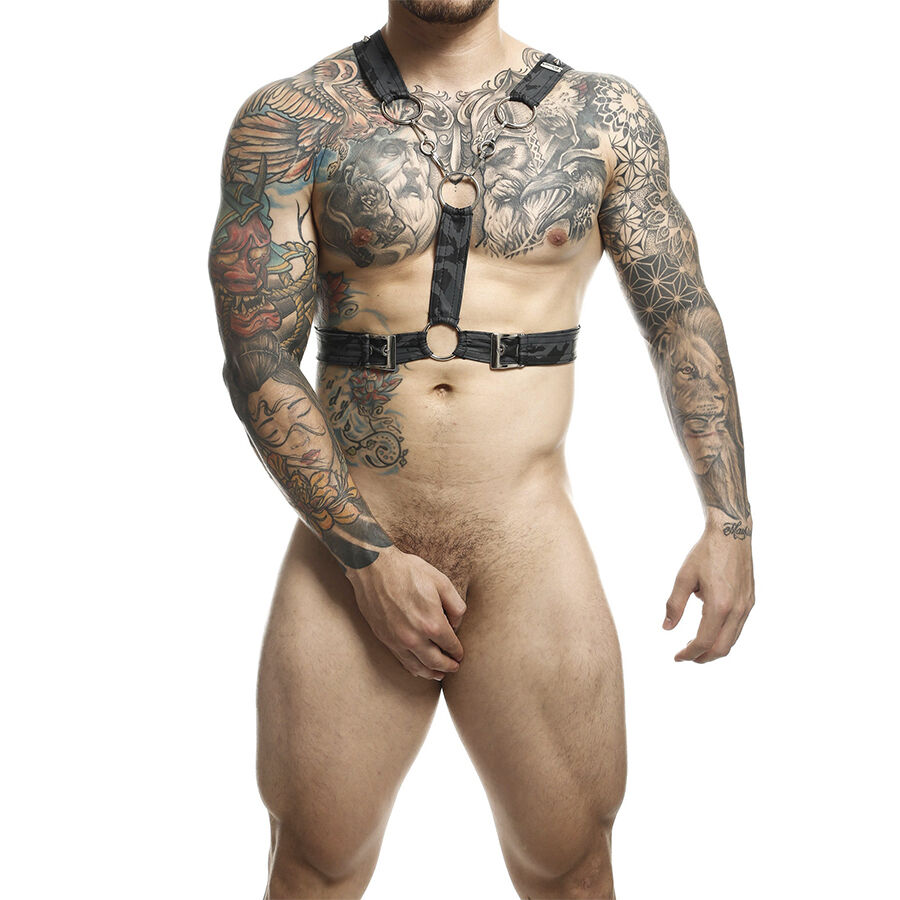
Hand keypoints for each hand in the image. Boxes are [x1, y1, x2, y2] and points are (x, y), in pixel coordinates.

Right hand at [346, 545, 466, 680]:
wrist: (373, 569)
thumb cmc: (408, 571)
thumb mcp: (441, 582)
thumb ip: (455, 605)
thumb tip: (457, 624)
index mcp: (432, 623)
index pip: (450, 645)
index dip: (458, 651)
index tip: (460, 653)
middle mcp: (415, 637)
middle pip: (436, 661)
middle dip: (448, 666)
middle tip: (455, 667)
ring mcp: (397, 640)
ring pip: (418, 666)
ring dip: (432, 673)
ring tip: (440, 674)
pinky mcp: (385, 639)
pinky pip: (402, 661)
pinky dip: (413, 668)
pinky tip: (419, 669)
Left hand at [663, 518, 754, 662]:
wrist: (732, 533)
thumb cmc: (705, 553)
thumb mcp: (684, 577)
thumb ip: (674, 605)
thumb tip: (667, 628)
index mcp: (719, 605)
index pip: (704, 641)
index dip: (689, 653)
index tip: (677, 657)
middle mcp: (737, 609)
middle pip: (722, 648)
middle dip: (703, 657)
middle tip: (686, 656)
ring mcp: (746, 606)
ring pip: (732, 640)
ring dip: (714, 648)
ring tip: (695, 645)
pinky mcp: (750, 601)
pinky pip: (738, 627)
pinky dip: (723, 635)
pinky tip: (709, 627)